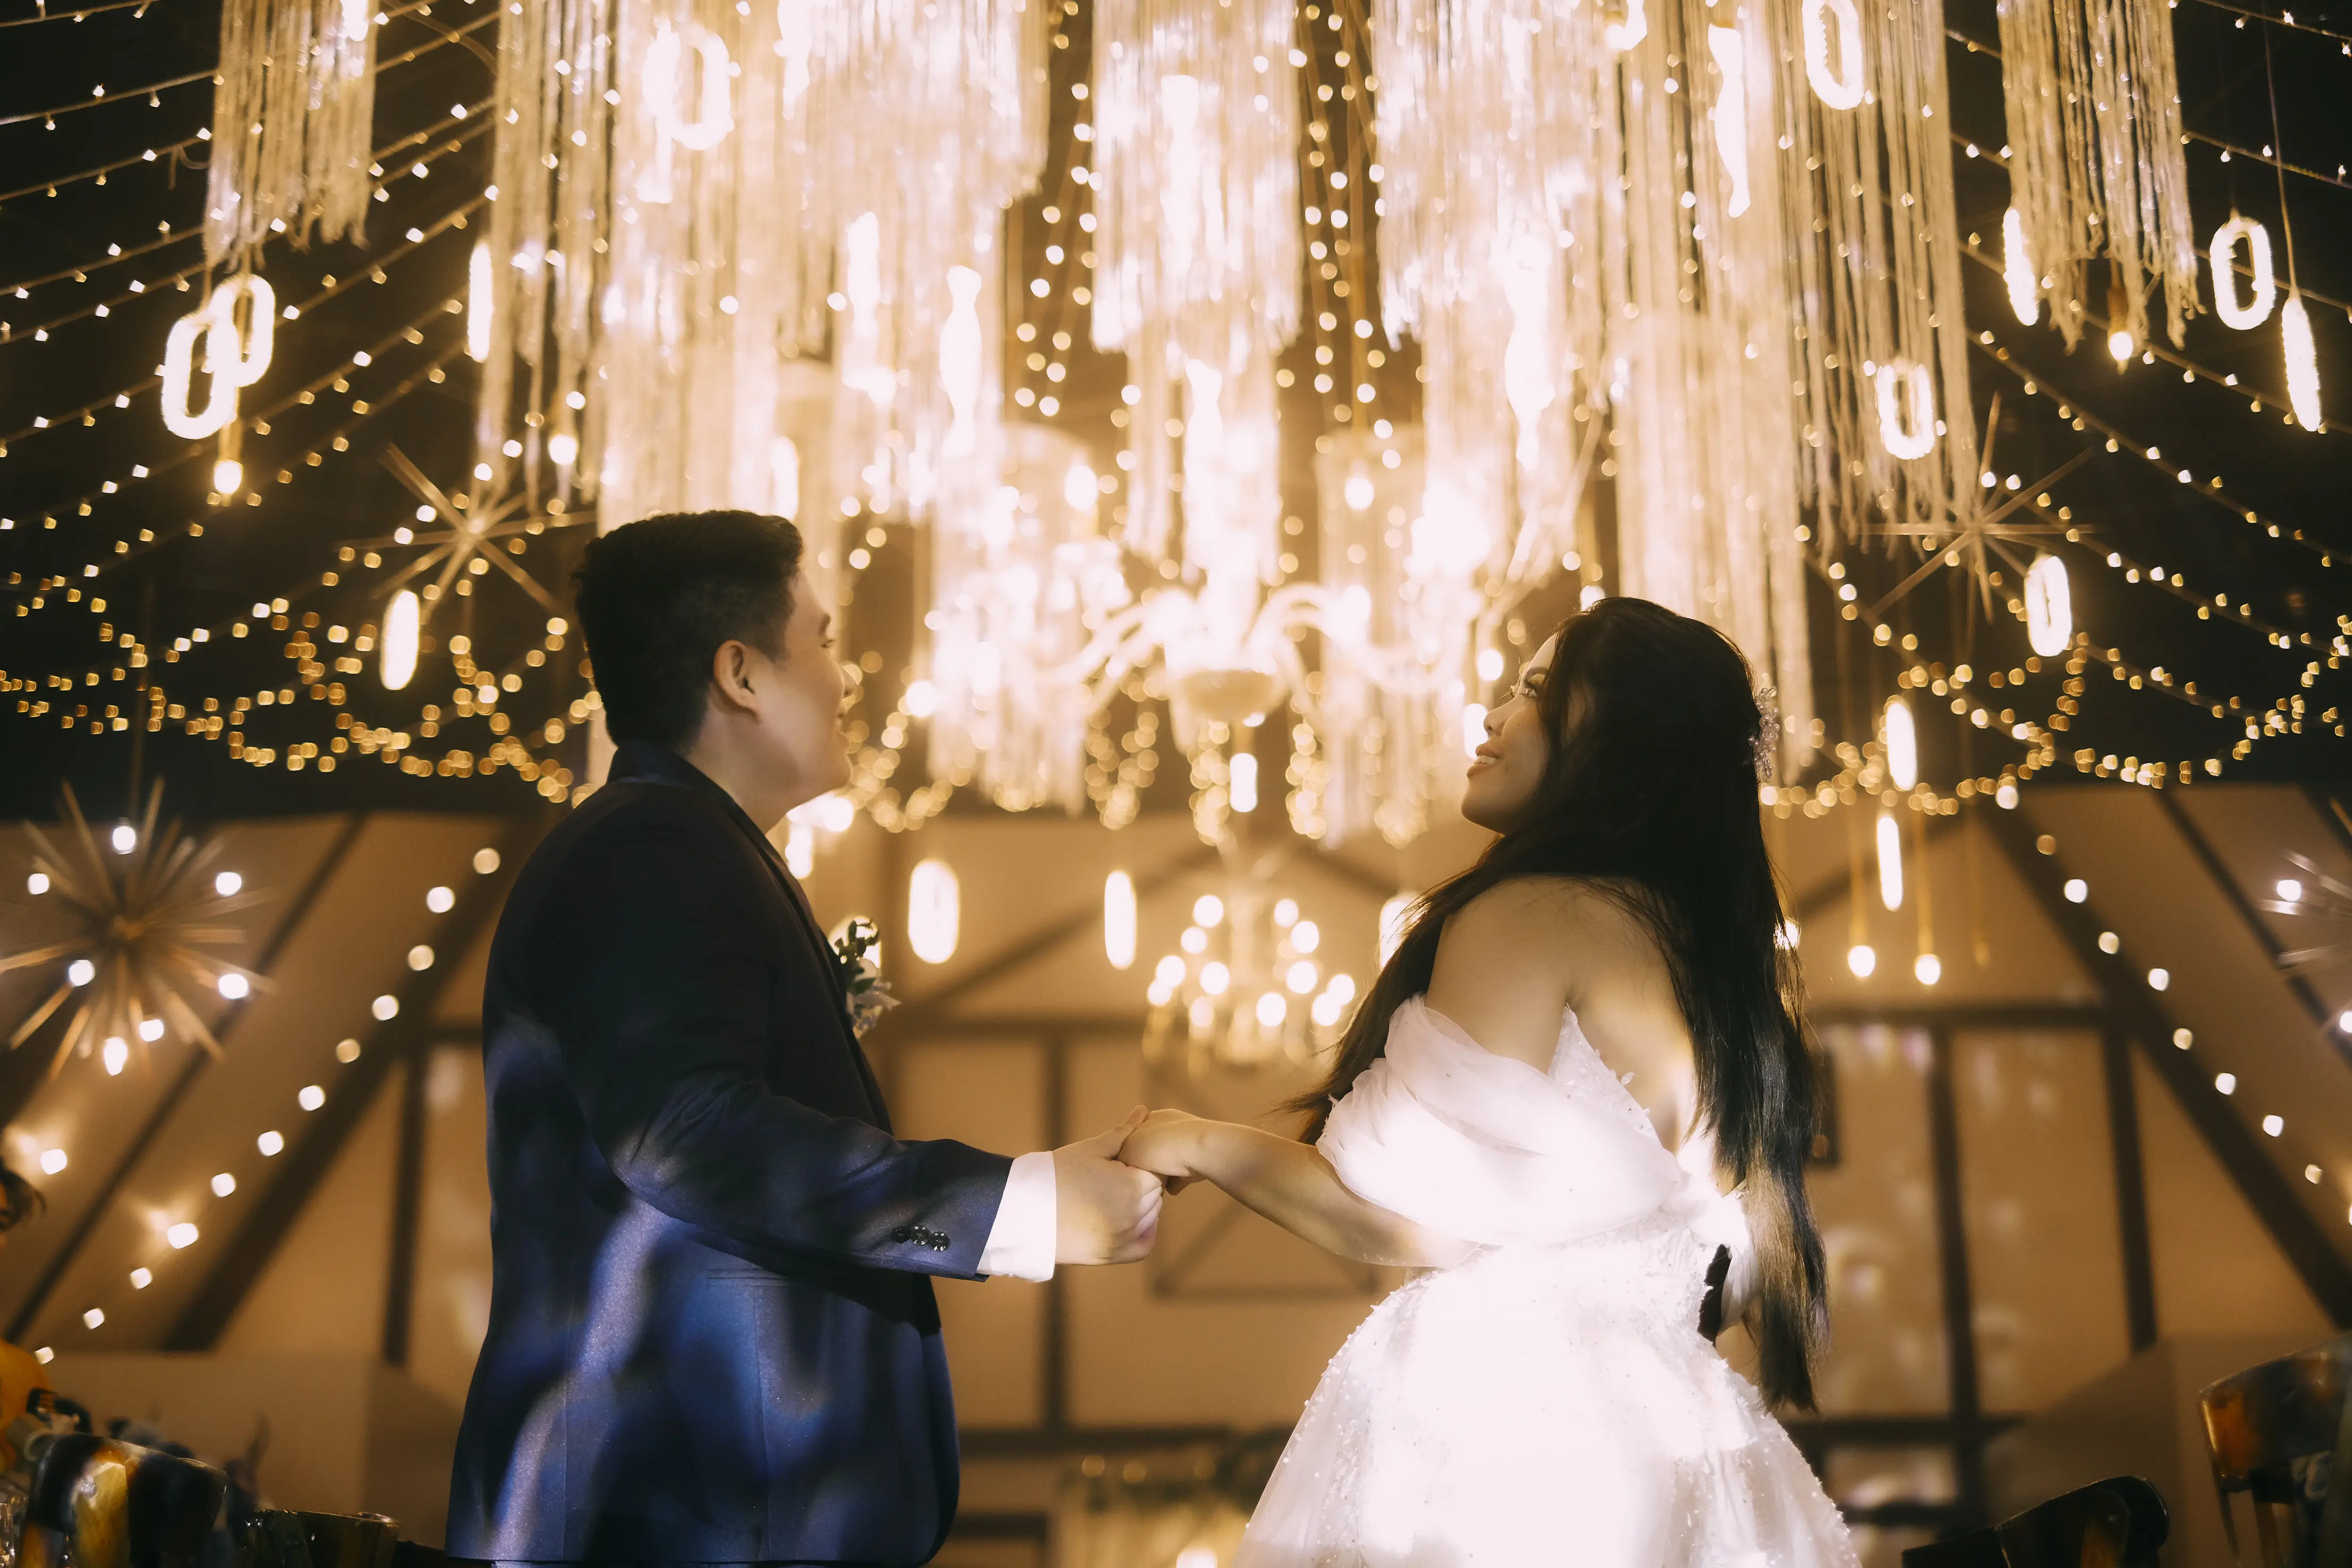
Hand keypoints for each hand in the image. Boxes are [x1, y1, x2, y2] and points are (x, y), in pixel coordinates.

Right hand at [1053, 1106, 1163, 1264]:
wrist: (1026, 1211)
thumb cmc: (1058, 1173)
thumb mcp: (1092, 1148)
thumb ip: (1123, 1132)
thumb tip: (1144, 1110)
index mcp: (1132, 1186)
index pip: (1156, 1173)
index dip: (1141, 1165)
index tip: (1122, 1163)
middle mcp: (1133, 1216)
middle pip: (1155, 1195)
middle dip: (1142, 1184)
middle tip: (1115, 1178)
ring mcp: (1124, 1238)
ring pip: (1151, 1217)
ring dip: (1141, 1206)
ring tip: (1112, 1196)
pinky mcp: (1112, 1255)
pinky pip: (1143, 1245)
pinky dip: (1143, 1233)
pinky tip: (1128, 1220)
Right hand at [1117, 1108, 1209, 1192]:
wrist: (1203, 1152)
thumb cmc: (1162, 1147)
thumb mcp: (1129, 1149)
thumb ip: (1123, 1155)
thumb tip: (1126, 1162)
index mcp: (1151, 1118)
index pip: (1133, 1133)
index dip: (1127, 1150)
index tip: (1124, 1167)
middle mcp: (1169, 1125)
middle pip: (1151, 1147)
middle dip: (1146, 1164)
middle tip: (1139, 1179)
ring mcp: (1187, 1139)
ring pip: (1168, 1159)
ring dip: (1162, 1173)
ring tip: (1154, 1188)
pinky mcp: (1200, 1155)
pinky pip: (1183, 1171)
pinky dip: (1177, 1180)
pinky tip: (1171, 1190)